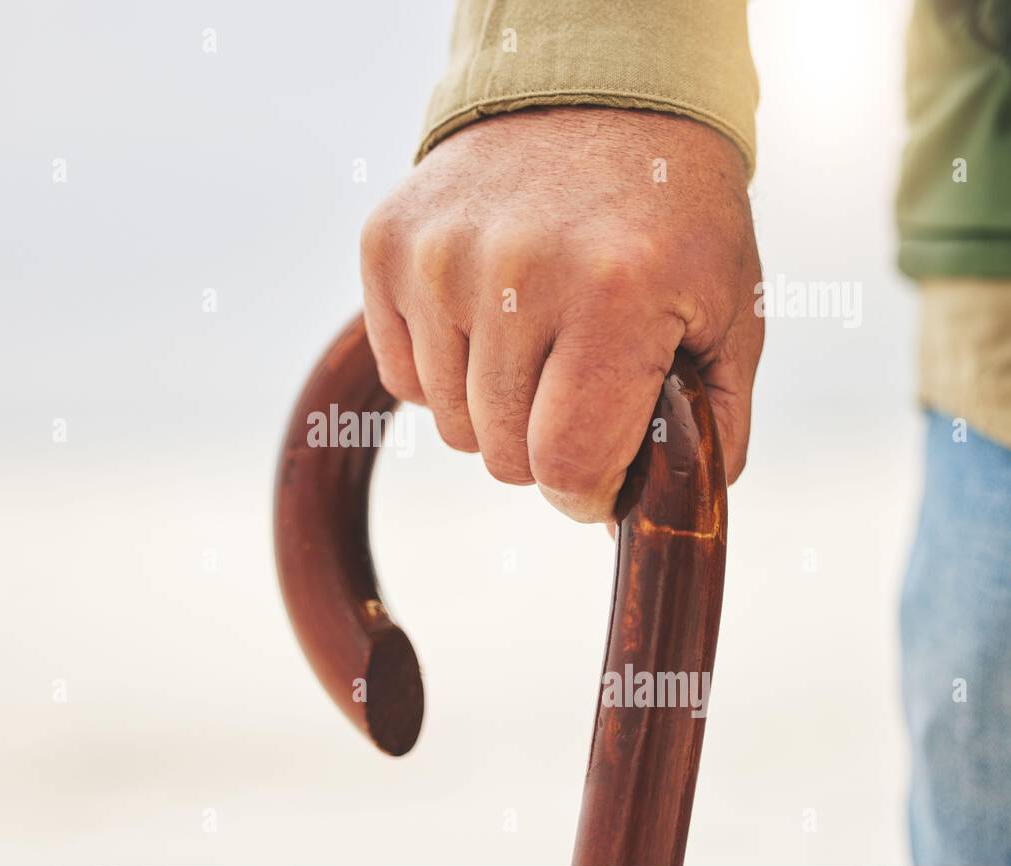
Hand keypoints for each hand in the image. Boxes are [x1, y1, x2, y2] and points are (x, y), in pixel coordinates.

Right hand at [360, 107, 762, 521]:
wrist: (598, 92)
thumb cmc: (674, 214)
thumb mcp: (732, 312)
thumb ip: (710, 429)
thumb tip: (646, 520)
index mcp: (614, 292)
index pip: (565, 464)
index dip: (586, 492)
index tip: (601, 474)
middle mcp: (516, 270)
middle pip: (500, 455)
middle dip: (544, 448)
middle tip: (576, 390)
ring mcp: (439, 256)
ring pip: (448, 424)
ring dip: (494, 410)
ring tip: (536, 343)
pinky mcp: (387, 245)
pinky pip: (402, 377)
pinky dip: (445, 372)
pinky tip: (487, 318)